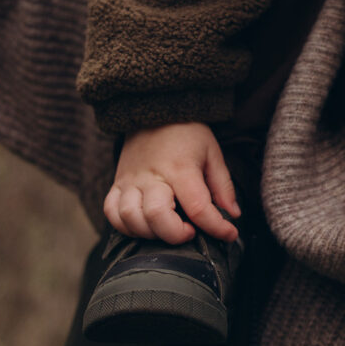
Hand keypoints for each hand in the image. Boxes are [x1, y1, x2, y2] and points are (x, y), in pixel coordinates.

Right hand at [103, 122, 240, 242]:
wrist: (155, 110)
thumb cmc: (187, 133)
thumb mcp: (212, 152)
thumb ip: (222, 185)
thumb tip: (233, 215)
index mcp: (180, 168)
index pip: (197, 207)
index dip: (216, 227)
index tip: (229, 234)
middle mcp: (152, 176)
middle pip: (157, 216)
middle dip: (176, 235)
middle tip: (191, 231)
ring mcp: (130, 180)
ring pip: (130, 218)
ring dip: (150, 233)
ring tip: (168, 228)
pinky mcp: (117, 183)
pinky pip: (111, 212)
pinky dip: (125, 226)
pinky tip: (144, 225)